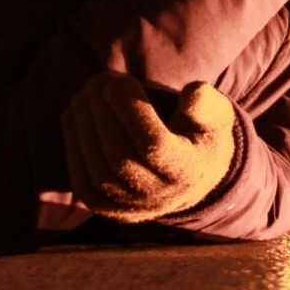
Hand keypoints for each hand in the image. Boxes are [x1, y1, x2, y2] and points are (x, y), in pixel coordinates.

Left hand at [61, 72, 237, 223]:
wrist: (191, 180)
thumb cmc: (200, 136)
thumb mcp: (216, 116)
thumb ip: (207, 103)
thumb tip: (192, 91)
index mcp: (187, 171)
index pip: (153, 144)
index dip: (130, 110)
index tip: (118, 81)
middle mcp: (158, 196)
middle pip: (119, 158)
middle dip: (101, 114)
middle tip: (96, 81)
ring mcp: (129, 207)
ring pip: (96, 170)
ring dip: (82, 125)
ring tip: (84, 93)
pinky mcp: (106, 208)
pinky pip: (81, 179)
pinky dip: (73, 144)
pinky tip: (74, 114)